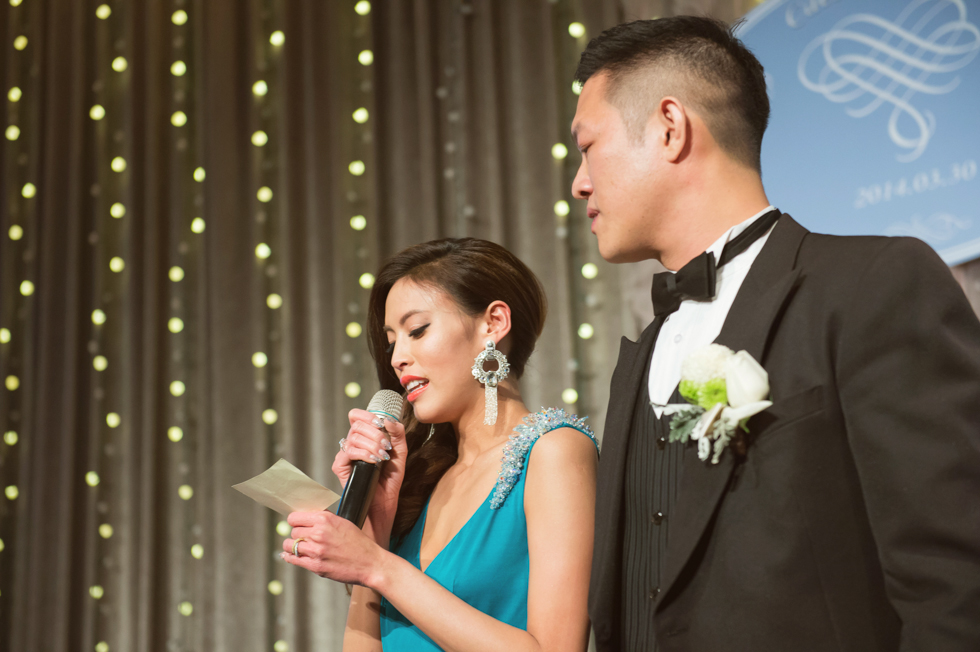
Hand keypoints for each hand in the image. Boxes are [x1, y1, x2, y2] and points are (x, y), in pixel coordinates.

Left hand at [282, 510, 384, 586]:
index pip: (295, 518)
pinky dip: (290, 557)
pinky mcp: (316, 566)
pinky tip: (291, 555)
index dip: (295, 521)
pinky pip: (293, 559)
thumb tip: (307, 519)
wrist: (370, 563)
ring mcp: (316, 551)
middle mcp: (318, 533)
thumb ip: (324, 520)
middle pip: (293, 531)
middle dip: (298, 534)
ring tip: (300, 547)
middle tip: (304, 538)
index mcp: (325, 519)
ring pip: (290, 545)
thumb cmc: (359, 543)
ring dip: (293, 546)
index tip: (297, 524)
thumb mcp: (343, 523)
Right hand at [332, 409, 407, 544]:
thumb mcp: (400, 453)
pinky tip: (374, 461)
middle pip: (356, 424)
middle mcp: (352, 444)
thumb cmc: (389, 480)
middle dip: (375, 433)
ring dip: (372, 444)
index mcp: (365, 438)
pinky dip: (363, 453)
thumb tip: (389, 420)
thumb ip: (397, 433)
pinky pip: (348, 451)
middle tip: (386, 446)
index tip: (381, 422)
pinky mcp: (340, 466)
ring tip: (382, 457)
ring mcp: (345, 455)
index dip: (367, 415)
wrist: (383, 504)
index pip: (357, 416)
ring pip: (353, 437)